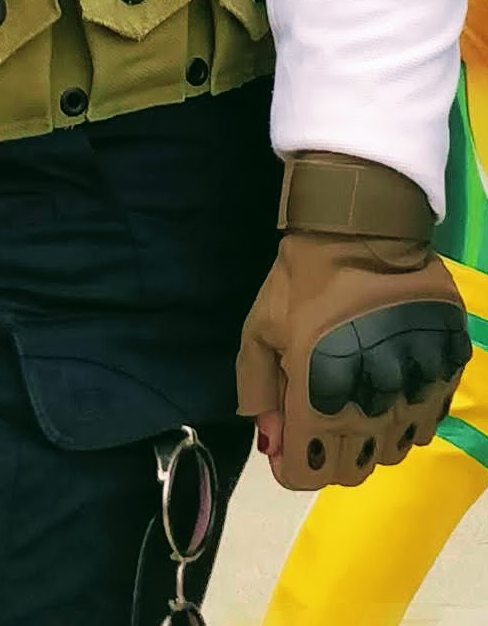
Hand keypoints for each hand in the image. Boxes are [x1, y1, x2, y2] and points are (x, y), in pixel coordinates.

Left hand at [238, 226, 469, 489]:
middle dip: (328, 454)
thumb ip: (259, 389)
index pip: (306, 472)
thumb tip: (270, 442)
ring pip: (391, 452)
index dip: (292, 465)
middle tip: (321, 417)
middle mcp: (370, 409)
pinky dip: (405, 417)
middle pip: (350, 470)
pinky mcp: (444, 375)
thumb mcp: (261, 326)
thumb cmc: (303, 279)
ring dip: (369, 438)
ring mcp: (412, 395)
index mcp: (318, 400)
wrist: (364, 231)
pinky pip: (425, 423)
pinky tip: (389, 386)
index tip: (289, 444)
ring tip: (356, 399)